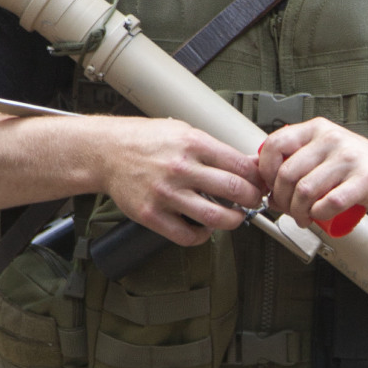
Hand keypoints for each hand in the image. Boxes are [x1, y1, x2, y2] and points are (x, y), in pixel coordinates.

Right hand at [101, 119, 262, 247]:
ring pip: (214, 217)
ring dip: (233, 220)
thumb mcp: (184, 132)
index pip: (240, 165)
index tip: (261, 183)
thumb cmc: (145, 140)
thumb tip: (248, 163)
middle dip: (252, 199)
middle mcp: (180, 168)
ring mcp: (165, 193)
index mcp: (192, 144)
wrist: (107, 151)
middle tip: (253, 201)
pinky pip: (186, 235)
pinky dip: (202, 236)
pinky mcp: (151, 214)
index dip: (258, 178)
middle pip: (234, 190)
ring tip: (234, 217)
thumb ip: (215, 150)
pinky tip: (204, 227)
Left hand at [256, 121, 367, 232]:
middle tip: (286, 208)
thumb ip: (298, 154)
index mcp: (319, 129)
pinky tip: (321, 217)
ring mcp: (349, 160)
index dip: (265, 171)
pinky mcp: (364, 182)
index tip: (269, 186)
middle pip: (287, 173)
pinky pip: (329, 203)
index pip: (275, 144)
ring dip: (297, 212)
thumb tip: (258, 165)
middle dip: (280, 199)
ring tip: (303, 217)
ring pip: (305, 190)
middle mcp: (333, 140)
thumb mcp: (328, 152)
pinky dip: (319, 216)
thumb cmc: (364, 168)